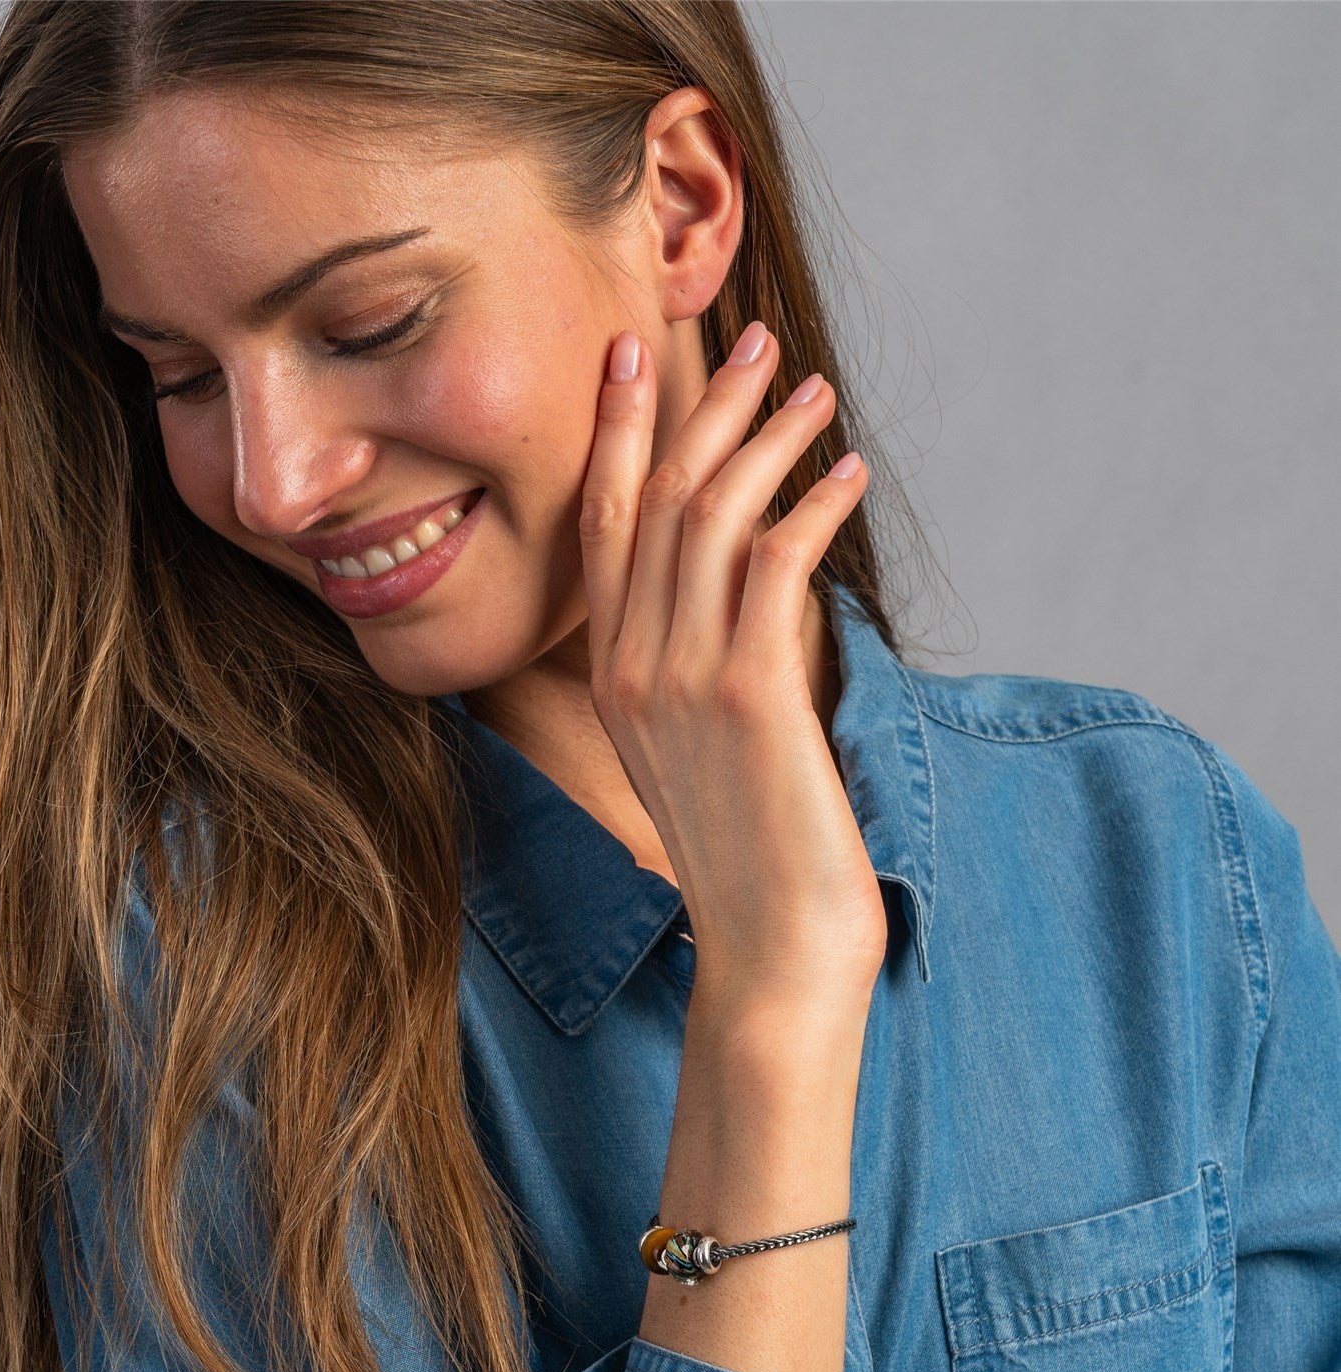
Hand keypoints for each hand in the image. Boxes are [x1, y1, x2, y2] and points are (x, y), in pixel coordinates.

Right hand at [578, 323, 887, 1028]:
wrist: (770, 952)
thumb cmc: (753, 855)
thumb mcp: (701, 751)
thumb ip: (704, 664)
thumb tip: (759, 580)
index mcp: (612, 677)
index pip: (604, 527)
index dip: (622, 435)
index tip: (637, 359)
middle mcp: (630, 669)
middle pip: (657, 501)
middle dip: (704, 406)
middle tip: (752, 340)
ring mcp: (679, 682)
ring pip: (711, 518)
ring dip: (768, 440)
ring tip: (815, 392)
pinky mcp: (745, 697)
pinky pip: (773, 566)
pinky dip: (813, 508)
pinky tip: (847, 475)